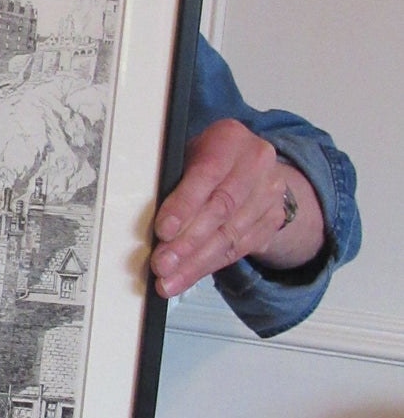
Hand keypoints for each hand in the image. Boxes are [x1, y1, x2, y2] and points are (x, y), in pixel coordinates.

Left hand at [150, 119, 323, 298]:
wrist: (252, 168)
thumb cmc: (209, 159)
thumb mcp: (190, 154)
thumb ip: (174, 178)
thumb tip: (146, 215)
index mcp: (230, 139)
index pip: (207, 175)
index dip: (184, 205)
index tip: (162, 230)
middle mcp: (256, 163)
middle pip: (220, 210)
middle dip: (187, 242)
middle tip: (162, 263)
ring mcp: (269, 193)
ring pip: (229, 235)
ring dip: (195, 262)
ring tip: (169, 279)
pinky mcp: (272, 220)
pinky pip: (238, 249)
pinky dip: (208, 266)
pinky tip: (187, 277)